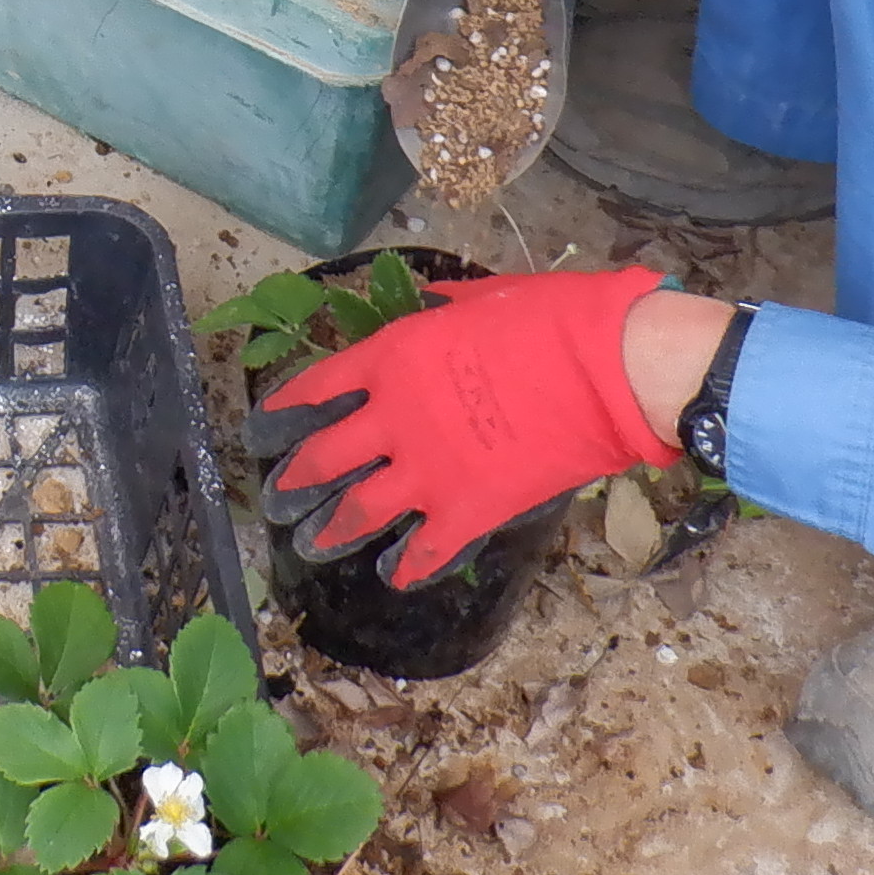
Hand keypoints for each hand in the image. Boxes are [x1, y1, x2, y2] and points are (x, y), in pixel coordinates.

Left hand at [255, 267, 677, 581]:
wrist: (611, 368)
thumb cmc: (553, 318)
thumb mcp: (482, 298)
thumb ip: (442, 312)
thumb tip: (430, 306)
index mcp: (392, 357)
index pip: (317, 388)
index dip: (284, 412)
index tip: (263, 430)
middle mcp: (395, 417)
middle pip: (324, 456)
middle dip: (294, 480)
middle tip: (276, 498)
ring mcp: (428, 469)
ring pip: (359, 510)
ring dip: (329, 530)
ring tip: (308, 545)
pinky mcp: (468, 510)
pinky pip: (425, 550)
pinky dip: (406, 567)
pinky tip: (393, 575)